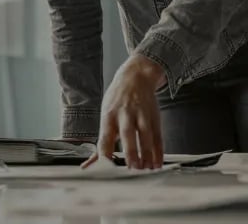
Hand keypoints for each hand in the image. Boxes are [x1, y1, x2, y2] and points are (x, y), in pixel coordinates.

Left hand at [82, 54, 165, 169]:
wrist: (136, 77)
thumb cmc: (117, 100)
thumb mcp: (106, 116)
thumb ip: (102, 143)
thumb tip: (88, 166)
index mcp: (109, 117)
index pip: (105, 137)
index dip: (105, 152)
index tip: (107, 167)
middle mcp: (125, 115)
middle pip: (128, 134)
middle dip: (130, 152)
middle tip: (133, 168)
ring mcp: (141, 115)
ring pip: (146, 135)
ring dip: (147, 153)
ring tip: (147, 169)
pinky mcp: (154, 117)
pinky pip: (157, 136)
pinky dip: (159, 151)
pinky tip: (157, 162)